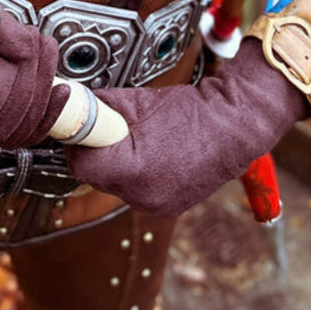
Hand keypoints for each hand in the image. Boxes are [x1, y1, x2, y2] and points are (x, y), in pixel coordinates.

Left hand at [66, 40, 309, 216]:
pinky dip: (134, 174)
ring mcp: (157, 206)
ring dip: (113, 164)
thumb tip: (76, 104)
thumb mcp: (139, 101)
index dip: (76, 144)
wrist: (234, 127)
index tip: (78, 129)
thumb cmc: (192, 111)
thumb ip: (102, 107)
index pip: (81, 166)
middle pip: (95, 178)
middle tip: (103, 130)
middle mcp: (144, 195)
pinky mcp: (166, 208)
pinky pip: (135, 192)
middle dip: (94, 153)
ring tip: (132, 140)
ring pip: (113, 186)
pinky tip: (149, 154)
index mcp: (136, 169)